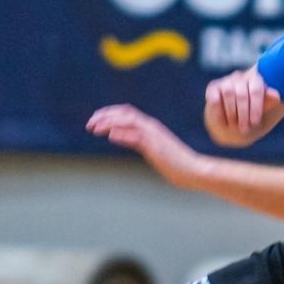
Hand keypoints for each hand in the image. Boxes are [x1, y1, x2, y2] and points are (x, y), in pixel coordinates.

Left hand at [87, 104, 206, 189]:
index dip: (109, 113)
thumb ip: (137, 141)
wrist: (194, 170)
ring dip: (109, 123)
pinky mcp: (156, 147)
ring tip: (94, 128)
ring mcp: (154, 136)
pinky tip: (110, 136)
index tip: (95, 119)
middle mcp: (151, 127)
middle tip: (89, 124)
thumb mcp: (152, 148)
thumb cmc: (176, 163)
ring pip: (129, 122)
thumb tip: (119, 136)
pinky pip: (137, 137)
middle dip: (105, 116)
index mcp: (151, 127)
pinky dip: (123, 135)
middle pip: (125, 113)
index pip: (127, 112)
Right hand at [204, 67, 281, 137]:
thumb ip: (269, 102)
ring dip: (231, 112)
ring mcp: (227, 81)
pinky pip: (214, 96)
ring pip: (228, 93)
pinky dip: (218, 110)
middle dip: (243, 114)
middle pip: (242, 94)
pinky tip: (223, 120)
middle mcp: (241, 78)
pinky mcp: (213, 87)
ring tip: (233, 125)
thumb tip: (277, 96)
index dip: (255, 107)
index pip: (256, 91)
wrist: (233, 122)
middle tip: (245, 129)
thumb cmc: (252, 114)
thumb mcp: (262, 110)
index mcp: (256, 80)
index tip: (255, 123)